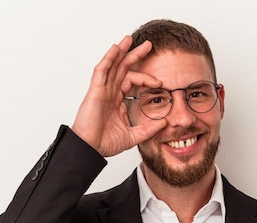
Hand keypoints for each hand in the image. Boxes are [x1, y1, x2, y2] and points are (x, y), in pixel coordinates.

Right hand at [71, 36, 167, 156]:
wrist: (90, 149)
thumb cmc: (104, 143)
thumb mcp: (133, 136)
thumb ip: (149, 129)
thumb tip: (165, 122)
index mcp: (117, 100)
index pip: (133, 81)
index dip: (146, 78)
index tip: (160, 81)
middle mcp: (110, 92)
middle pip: (123, 68)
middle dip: (135, 55)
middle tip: (149, 45)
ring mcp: (102, 90)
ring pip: (112, 65)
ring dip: (121, 51)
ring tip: (130, 39)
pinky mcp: (95, 91)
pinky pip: (101, 70)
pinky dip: (108, 58)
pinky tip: (116, 48)